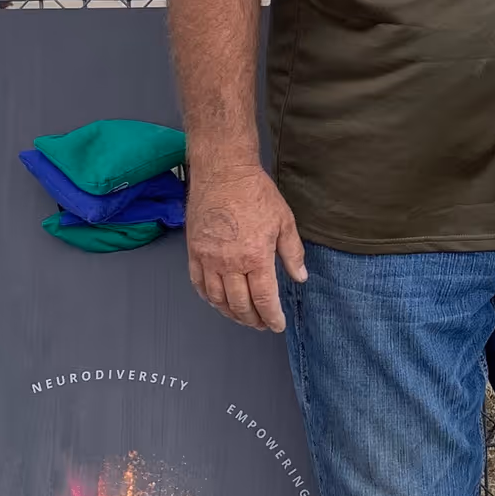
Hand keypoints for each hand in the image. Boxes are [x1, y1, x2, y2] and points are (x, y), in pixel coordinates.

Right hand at [184, 163, 307, 330]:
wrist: (223, 172)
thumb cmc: (254, 192)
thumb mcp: (284, 221)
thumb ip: (292, 253)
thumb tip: (300, 276)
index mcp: (255, 257)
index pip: (264, 299)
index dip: (272, 317)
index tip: (277, 324)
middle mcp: (230, 263)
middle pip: (240, 304)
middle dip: (252, 319)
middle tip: (260, 323)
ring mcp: (208, 258)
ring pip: (217, 299)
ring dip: (230, 313)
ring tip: (242, 316)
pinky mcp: (194, 251)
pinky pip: (198, 283)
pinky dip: (208, 298)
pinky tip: (217, 301)